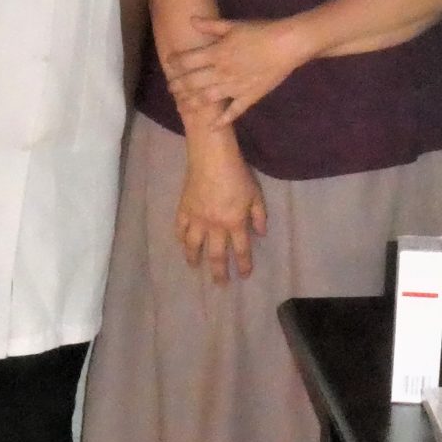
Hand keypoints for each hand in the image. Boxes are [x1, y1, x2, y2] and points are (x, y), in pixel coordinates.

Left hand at [163, 17, 305, 128]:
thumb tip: (191, 20)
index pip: (188, 60)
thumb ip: (211, 25)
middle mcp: (221, 72)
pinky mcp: (249, 97)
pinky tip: (212, 127)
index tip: (169, 64)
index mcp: (216, 53)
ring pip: (207, 99)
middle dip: (178, 86)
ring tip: (181, 107)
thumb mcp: (233, 25)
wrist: (287, 45)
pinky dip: (222, 121)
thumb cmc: (261, 31)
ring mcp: (235, 87)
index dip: (175, 63)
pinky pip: (233, 112)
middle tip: (171, 88)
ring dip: (192, 103)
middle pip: (193, 82)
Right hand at [176, 140, 266, 283]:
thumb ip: (259, 216)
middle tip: (220, 285)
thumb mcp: (255, 195)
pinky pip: (180, 229)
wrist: (211, 157)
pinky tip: (182, 244)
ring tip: (195, 267)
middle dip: (219, 272)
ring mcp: (196, 219)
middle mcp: (215, 226)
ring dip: (194, 259)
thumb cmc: (237, 174)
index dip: (243, 265)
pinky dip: (181, 238)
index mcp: (234, 223)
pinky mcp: (184, 209)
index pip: (240, 250)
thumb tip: (261, 234)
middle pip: (216, 255)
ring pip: (193, 246)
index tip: (244, 276)